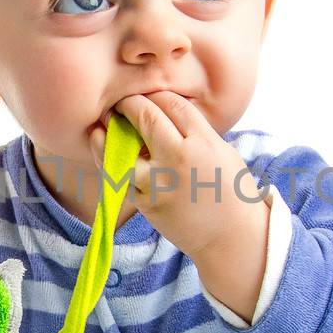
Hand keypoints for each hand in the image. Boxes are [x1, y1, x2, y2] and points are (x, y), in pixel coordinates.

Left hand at [89, 93, 270, 319]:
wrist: (230, 236)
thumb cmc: (229, 190)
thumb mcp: (221, 151)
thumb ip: (195, 130)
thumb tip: (163, 110)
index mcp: (203, 142)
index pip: (172, 104)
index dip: (157, 96)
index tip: (150, 97)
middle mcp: (179, 158)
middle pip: (146, 116)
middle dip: (130, 103)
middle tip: (124, 101)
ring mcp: (159, 182)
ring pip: (121, 145)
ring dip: (109, 129)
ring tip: (105, 121)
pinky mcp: (146, 202)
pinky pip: (118, 175)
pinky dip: (107, 158)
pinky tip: (102, 146)